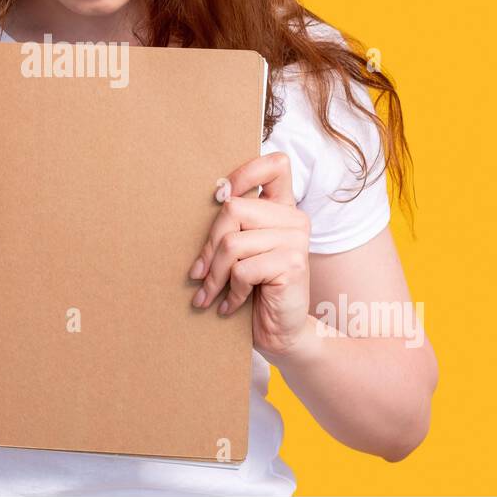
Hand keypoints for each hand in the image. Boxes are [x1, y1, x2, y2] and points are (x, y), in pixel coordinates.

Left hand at [189, 151, 312, 362]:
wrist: (281, 332)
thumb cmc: (255, 289)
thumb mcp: (241, 251)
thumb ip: (233, 224)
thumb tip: (209, 199)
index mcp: (283, 208)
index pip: (275, 165)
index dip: (244, 174)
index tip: (219, 195)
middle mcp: (294, 218)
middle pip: (233, 209)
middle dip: (209, 246)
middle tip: (199, 274)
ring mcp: (296, 239)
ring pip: (232, 242)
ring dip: (215, 275)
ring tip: (209, 294)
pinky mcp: (293, 263)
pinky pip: (243, 270)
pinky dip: (230, 292)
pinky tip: (229, 306)